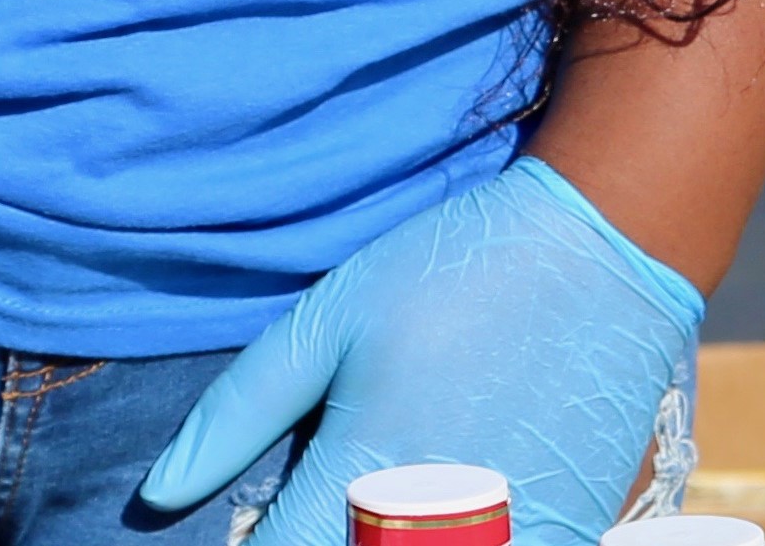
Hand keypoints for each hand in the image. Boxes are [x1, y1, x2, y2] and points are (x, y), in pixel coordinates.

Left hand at [136, 160, 702, 545]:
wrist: (607, 246)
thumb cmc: (457, 270)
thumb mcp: (332, 316)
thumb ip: (238, 412)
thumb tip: (157, 494)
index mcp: (355, 477)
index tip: (250, 529)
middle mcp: (428, 528)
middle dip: (324, 544)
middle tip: (334, 497)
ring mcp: (506, 541)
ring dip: (390, 545)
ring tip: (384, 504)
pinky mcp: (568, 539)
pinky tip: (450, 514)